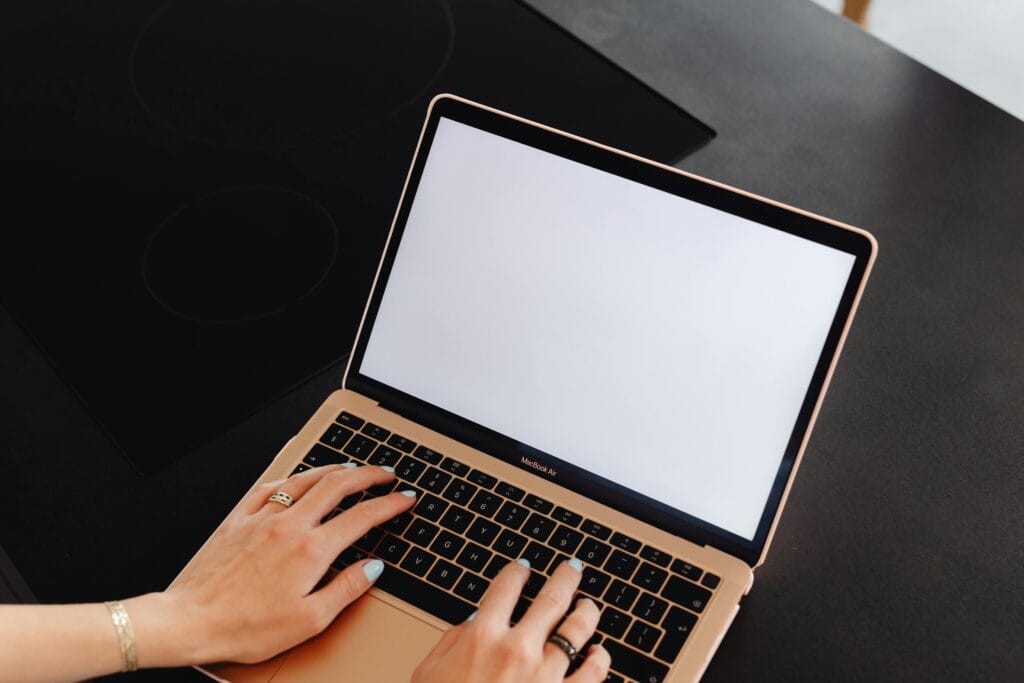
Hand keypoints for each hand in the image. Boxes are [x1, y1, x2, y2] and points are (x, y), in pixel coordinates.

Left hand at [145, 463, 416, 665]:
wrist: (189, 622)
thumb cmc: (245, 627)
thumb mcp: (309, 621)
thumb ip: (346, 589)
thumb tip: (372, 568)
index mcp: (311, 550)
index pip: (363, 516)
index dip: (390, 505)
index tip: (405, 500)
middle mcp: (289, 525)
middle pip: (338, 485)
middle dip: (368, 475)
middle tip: (386, 474)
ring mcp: (262, 518)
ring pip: (306, 480)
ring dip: (334, 469)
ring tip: (350, 468)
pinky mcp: (238, 520)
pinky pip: (269, 487)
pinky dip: (291, 478)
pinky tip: (296, 479)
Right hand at [413, 558, 610, 682]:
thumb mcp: (428, 674)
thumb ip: (451, 642)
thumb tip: (471, 623)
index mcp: (482, 636)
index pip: (505, 587)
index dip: (516, 572)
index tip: (523, 568)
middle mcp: (518, 649)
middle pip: (551, 599)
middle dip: (566, 578)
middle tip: (573, 569)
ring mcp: (545, 675)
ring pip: (578, 630)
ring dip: (587, 613)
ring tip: (589, 607)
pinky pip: (593, 673)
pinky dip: (600, 659)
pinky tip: (599, 654)